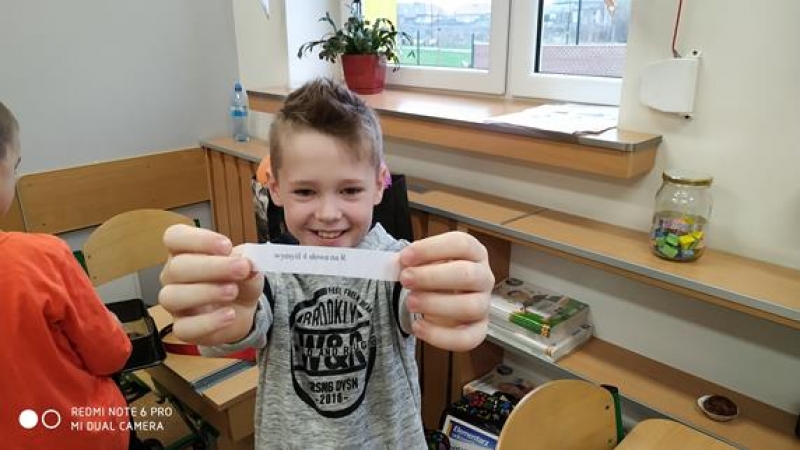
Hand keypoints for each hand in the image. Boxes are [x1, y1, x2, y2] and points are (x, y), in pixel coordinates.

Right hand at [158, 225, 262, 345]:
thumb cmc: (237, 280)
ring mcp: (175, 303)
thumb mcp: (249, 267)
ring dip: (206, 292)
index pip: (175, 237)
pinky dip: (208, 322)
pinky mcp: (182, 328)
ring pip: (172, 296)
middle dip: (212, 267)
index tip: (226, 246)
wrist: (242, 310)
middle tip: (241, 269)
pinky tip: (229, 315)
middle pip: (177, 267)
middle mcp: (173, 275)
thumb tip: (249, 262)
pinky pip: (184, 327)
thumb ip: (248, 261)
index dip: (198, 239)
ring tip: (233, 291)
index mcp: (185, 251)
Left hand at [398, 231, 493, 351]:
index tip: (405, 257)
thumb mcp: (423, 260)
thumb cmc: (432, 274)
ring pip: (470, 307)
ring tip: (411, 302)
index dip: (432, 249)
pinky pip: (467, 338)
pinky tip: (418, 327)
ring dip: (436, 304)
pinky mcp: (478, 329)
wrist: (438, 297)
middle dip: (431, 277)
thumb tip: (395, 264)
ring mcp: (483, 304)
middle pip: (467, 275)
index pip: (461, 244)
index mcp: (474, 252)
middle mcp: (483, 277)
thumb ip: (410, 259)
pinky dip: (440, 335)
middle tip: (405, 279)